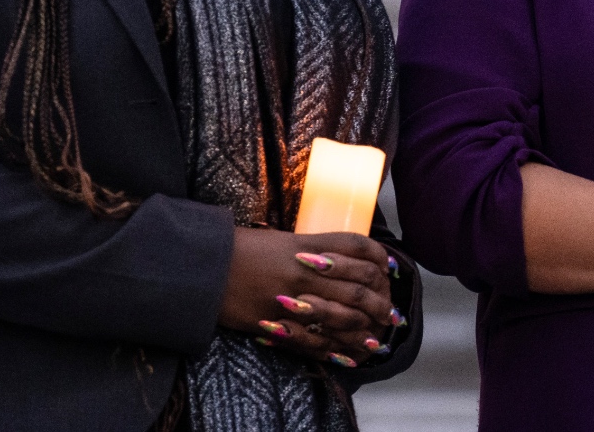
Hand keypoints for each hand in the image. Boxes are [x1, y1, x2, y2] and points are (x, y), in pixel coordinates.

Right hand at [218, 229, 399, 366]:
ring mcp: (291, 297)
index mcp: (306, 244)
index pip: (356, 247)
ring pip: (342, 316)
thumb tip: (339, 257)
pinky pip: (313, 340)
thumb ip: (310, 247)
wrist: (202, 266)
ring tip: (377, 338)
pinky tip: (348, 355)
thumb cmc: (240, 250)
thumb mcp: (279, 240)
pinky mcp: (275, 322)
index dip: (378, 259)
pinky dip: (335, 349)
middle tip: (391, 313)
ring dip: (364, 329)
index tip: (389, 270)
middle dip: (379, 302)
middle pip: (357, 285)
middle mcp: (304, 270)